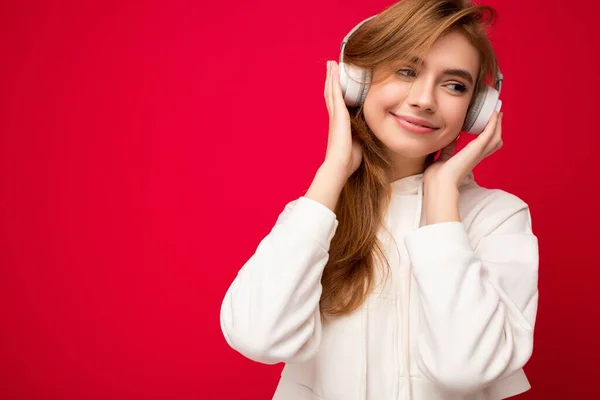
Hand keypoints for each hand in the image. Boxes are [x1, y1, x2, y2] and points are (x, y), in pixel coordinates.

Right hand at [323, 60, 362, 180]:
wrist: (340, 165)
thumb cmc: (349, 160)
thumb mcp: (359, 143)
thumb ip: (362, 135)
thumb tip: (369, 131)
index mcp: (339, 124)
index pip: (337, 103)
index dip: (335, 90)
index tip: (336, 81)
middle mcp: (335, 117)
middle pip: (331, 93)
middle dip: (331, 79)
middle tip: (331, 66)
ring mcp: (335, 114)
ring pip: (331, 90)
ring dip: (331, 76)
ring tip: (331, 64)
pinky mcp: (338, 114)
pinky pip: (335, 93)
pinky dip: (334, 81)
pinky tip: (335, 71)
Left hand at [423, 111, 502, 188]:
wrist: (437, 182)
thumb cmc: (437, 176)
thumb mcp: (444, 157)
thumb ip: (449, 148)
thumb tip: (451, 138)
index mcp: (469, 159)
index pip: (484, 147)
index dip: (489, 136)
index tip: (489, 124)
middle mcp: (476, 157)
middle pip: (494, 142)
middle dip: (497, 128)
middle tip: (498, 115)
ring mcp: (478, 153)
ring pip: (495, 138)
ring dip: (497, 124)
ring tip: (497, 112)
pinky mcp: (476, 149)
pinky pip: (488, 134)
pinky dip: (493, 124)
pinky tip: (494, 115)